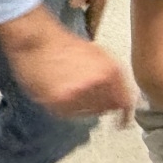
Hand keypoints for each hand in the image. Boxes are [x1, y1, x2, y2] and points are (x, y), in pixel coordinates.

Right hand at [0, 7, 134, 119]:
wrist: (37, 41)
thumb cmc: (67, 45)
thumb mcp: (101, 55)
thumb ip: (115, 77)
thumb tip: (125, 98)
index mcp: (110, 71)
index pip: (125, 102)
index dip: (125, 113)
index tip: (123, 121)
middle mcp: (95, 85)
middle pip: (106, 108)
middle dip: (103, 105)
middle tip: (92, 94)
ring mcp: (75, 95)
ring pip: (88, 112)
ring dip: (85, 106)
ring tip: (75, 88)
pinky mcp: (56, 102)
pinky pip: (70, 114)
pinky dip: (68, 107)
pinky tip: (63, 91)